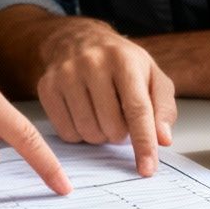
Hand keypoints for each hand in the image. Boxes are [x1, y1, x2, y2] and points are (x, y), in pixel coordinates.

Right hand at [33, 17, 176, 176]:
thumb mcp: (152, 76)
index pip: (137, 109)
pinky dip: (80, 134)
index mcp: (124, 59)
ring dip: (101, 135)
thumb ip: (163, 108)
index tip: (147, 169)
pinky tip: (84, 114)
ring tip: (103, 114)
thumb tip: (163, 140)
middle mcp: (92, 63)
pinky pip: (66, 133)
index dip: (144, 142)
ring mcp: (65, 74)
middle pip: (112, 127)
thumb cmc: (121, 63)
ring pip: (88, 133)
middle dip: (121, 133)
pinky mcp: (46, 87)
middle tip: (120, 117)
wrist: (79, 39)